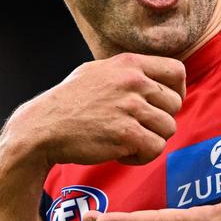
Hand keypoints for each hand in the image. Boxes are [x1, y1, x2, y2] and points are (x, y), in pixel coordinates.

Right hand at [7, 53, 185, 166]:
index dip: (177, 91)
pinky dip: (142, 157)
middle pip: (175, 104)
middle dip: (160, 120)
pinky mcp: (127, 134)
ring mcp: (130, 107)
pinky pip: (156, 148)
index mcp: (129, 64)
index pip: (177, 71)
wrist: (42, 127)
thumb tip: (156, 77)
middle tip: (137, 128)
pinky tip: (123, 154)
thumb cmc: (68, 102)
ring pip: (169, 128)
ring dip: (151, 140)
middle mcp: (133, 82)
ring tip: (128, 141)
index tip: (163, 105)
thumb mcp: (97, 71)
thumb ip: (127, 71)